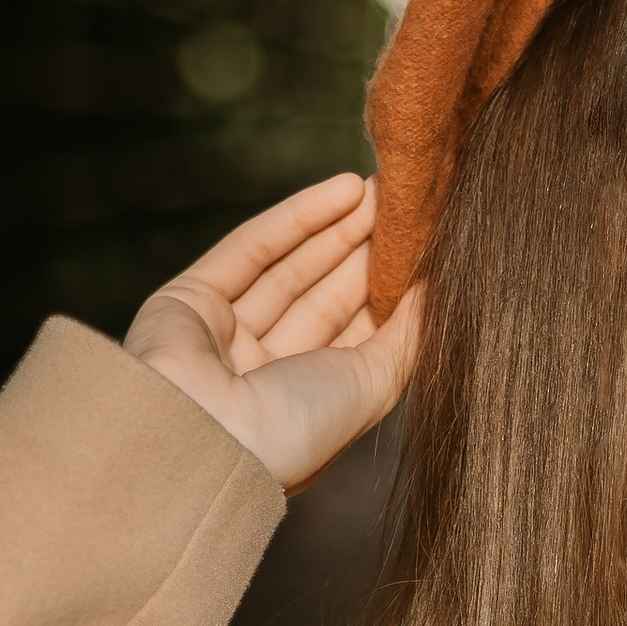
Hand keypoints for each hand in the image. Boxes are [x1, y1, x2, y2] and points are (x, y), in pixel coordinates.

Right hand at [124, 172, 419, 496]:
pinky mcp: (190, 298)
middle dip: (366, 250)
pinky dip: (297, 217)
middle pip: (324, 297)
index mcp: (307, 406)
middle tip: (408, 205)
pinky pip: (251, 249)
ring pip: (290, 269)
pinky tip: (343, 190)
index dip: (390, 289)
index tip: (428, 248)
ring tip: (384, 188)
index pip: (355, 335)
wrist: (206, 437)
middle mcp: (265, 373)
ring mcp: (225, 336)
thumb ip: (408, 336)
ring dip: (338, 226)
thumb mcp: (373, 385)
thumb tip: (435, 291)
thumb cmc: (296, 429)